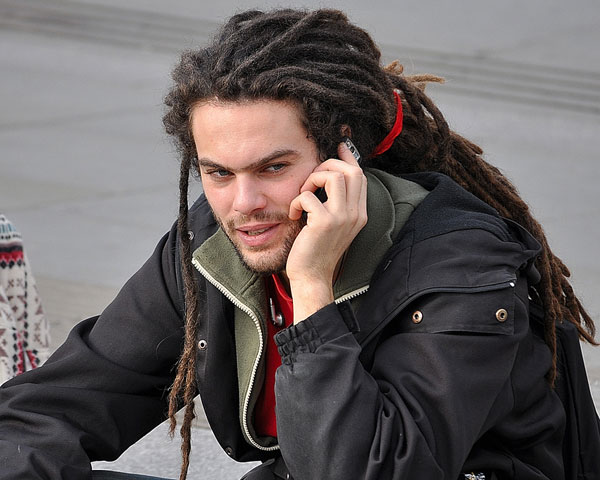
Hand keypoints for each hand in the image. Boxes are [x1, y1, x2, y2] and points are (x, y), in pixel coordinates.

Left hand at [286, 141, 367, 322]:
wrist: (312, 277)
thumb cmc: (317, 250)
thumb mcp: (333, 224)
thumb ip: (336, 203)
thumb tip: (329, 176)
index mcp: (359, 213)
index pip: (360, 176)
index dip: (349, 158)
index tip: (339, 146)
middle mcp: (356, 214)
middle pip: (351, 171)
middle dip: (328, 166)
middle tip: (311, 179)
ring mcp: (342, 218)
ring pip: (333, 176)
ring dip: (312, 180)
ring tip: (302, 195)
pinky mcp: (324, 223)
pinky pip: (308, 195)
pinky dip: (297, 201)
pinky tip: (294, 215)